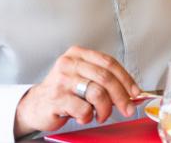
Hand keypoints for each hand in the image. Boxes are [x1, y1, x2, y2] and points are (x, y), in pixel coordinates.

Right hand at [13, 46, 139, 137]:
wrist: (35, 105)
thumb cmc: (64, 91)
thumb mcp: (83, 77)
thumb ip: (103, 79)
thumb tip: (130, 91)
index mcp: (79, 54)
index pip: (109, 62)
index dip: (126, 78)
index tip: (135, 92)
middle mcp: (69, 64)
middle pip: (106, 78)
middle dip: (121, 96)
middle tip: (127, 108)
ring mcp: (62, 80)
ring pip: (97, 93)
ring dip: (105, 109)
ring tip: (101, 115)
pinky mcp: (57, 98)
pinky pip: (84, 108)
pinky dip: (88, 116)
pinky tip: (84, 116)